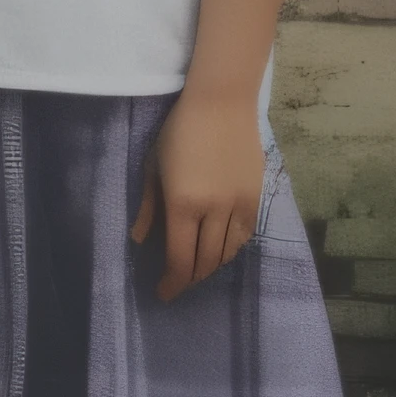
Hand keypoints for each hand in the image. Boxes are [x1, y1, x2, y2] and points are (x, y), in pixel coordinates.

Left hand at [130, 91, 267, 303]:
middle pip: (205, 262)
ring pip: (227, 252)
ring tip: (197, 267)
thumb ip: (149, 207)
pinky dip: (232, 248)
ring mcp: (238, 205)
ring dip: (210, 266)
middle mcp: (213, 211)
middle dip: (189, 279)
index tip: (163, 292)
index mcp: (183, 204)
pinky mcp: (256, 196)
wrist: (221, 103)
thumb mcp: (153, 167)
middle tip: (178, 283)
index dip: (172, 283)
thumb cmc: (179, 131)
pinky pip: (245, 235)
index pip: (180, 259)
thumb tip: (139, 240)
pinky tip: (221, 248)